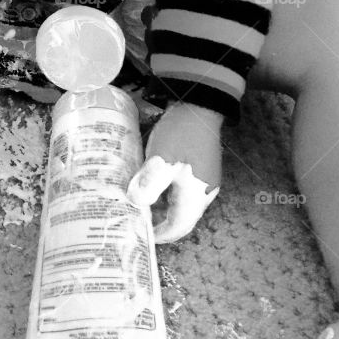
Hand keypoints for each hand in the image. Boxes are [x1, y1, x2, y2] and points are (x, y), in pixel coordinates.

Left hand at [127, 102, 220, 243]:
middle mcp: (204, 193)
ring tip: (137, 202)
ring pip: (180, 203)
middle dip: (157, 221)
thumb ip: (148, 184)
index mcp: (197, 197)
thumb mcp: (161, 159)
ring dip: (159, 205)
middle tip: (134, 219)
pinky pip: (181, 189)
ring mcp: (203, 179)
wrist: (200, 103)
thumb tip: (135, 203)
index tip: (139, 235)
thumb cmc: (182, 134)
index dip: (158, 235)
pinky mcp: (199, 167)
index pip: (178, 228)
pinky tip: (149, 182)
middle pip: (179, 218)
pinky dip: (164, 191)